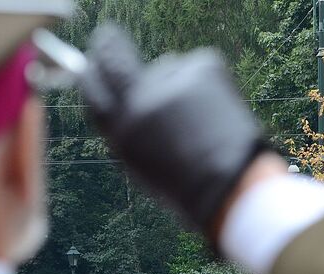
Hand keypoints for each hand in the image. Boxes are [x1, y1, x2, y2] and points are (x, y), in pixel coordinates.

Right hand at [80, 25, 266, 232]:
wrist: (232, 186)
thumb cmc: (188, 185)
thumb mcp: (141, 164)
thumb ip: (127, 130)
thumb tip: (122, 100)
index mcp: (120, 133)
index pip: (92, 88)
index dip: (91, 73)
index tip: (92, 62)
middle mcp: (139, 104)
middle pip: (114, 58)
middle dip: (108, 44)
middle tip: (110, 36)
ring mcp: (170, 83)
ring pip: (167, 68)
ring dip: (178, 84)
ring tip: (201, 117)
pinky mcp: (202, 68)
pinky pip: (198, 67)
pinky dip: (207, 82)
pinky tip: (218, 111)